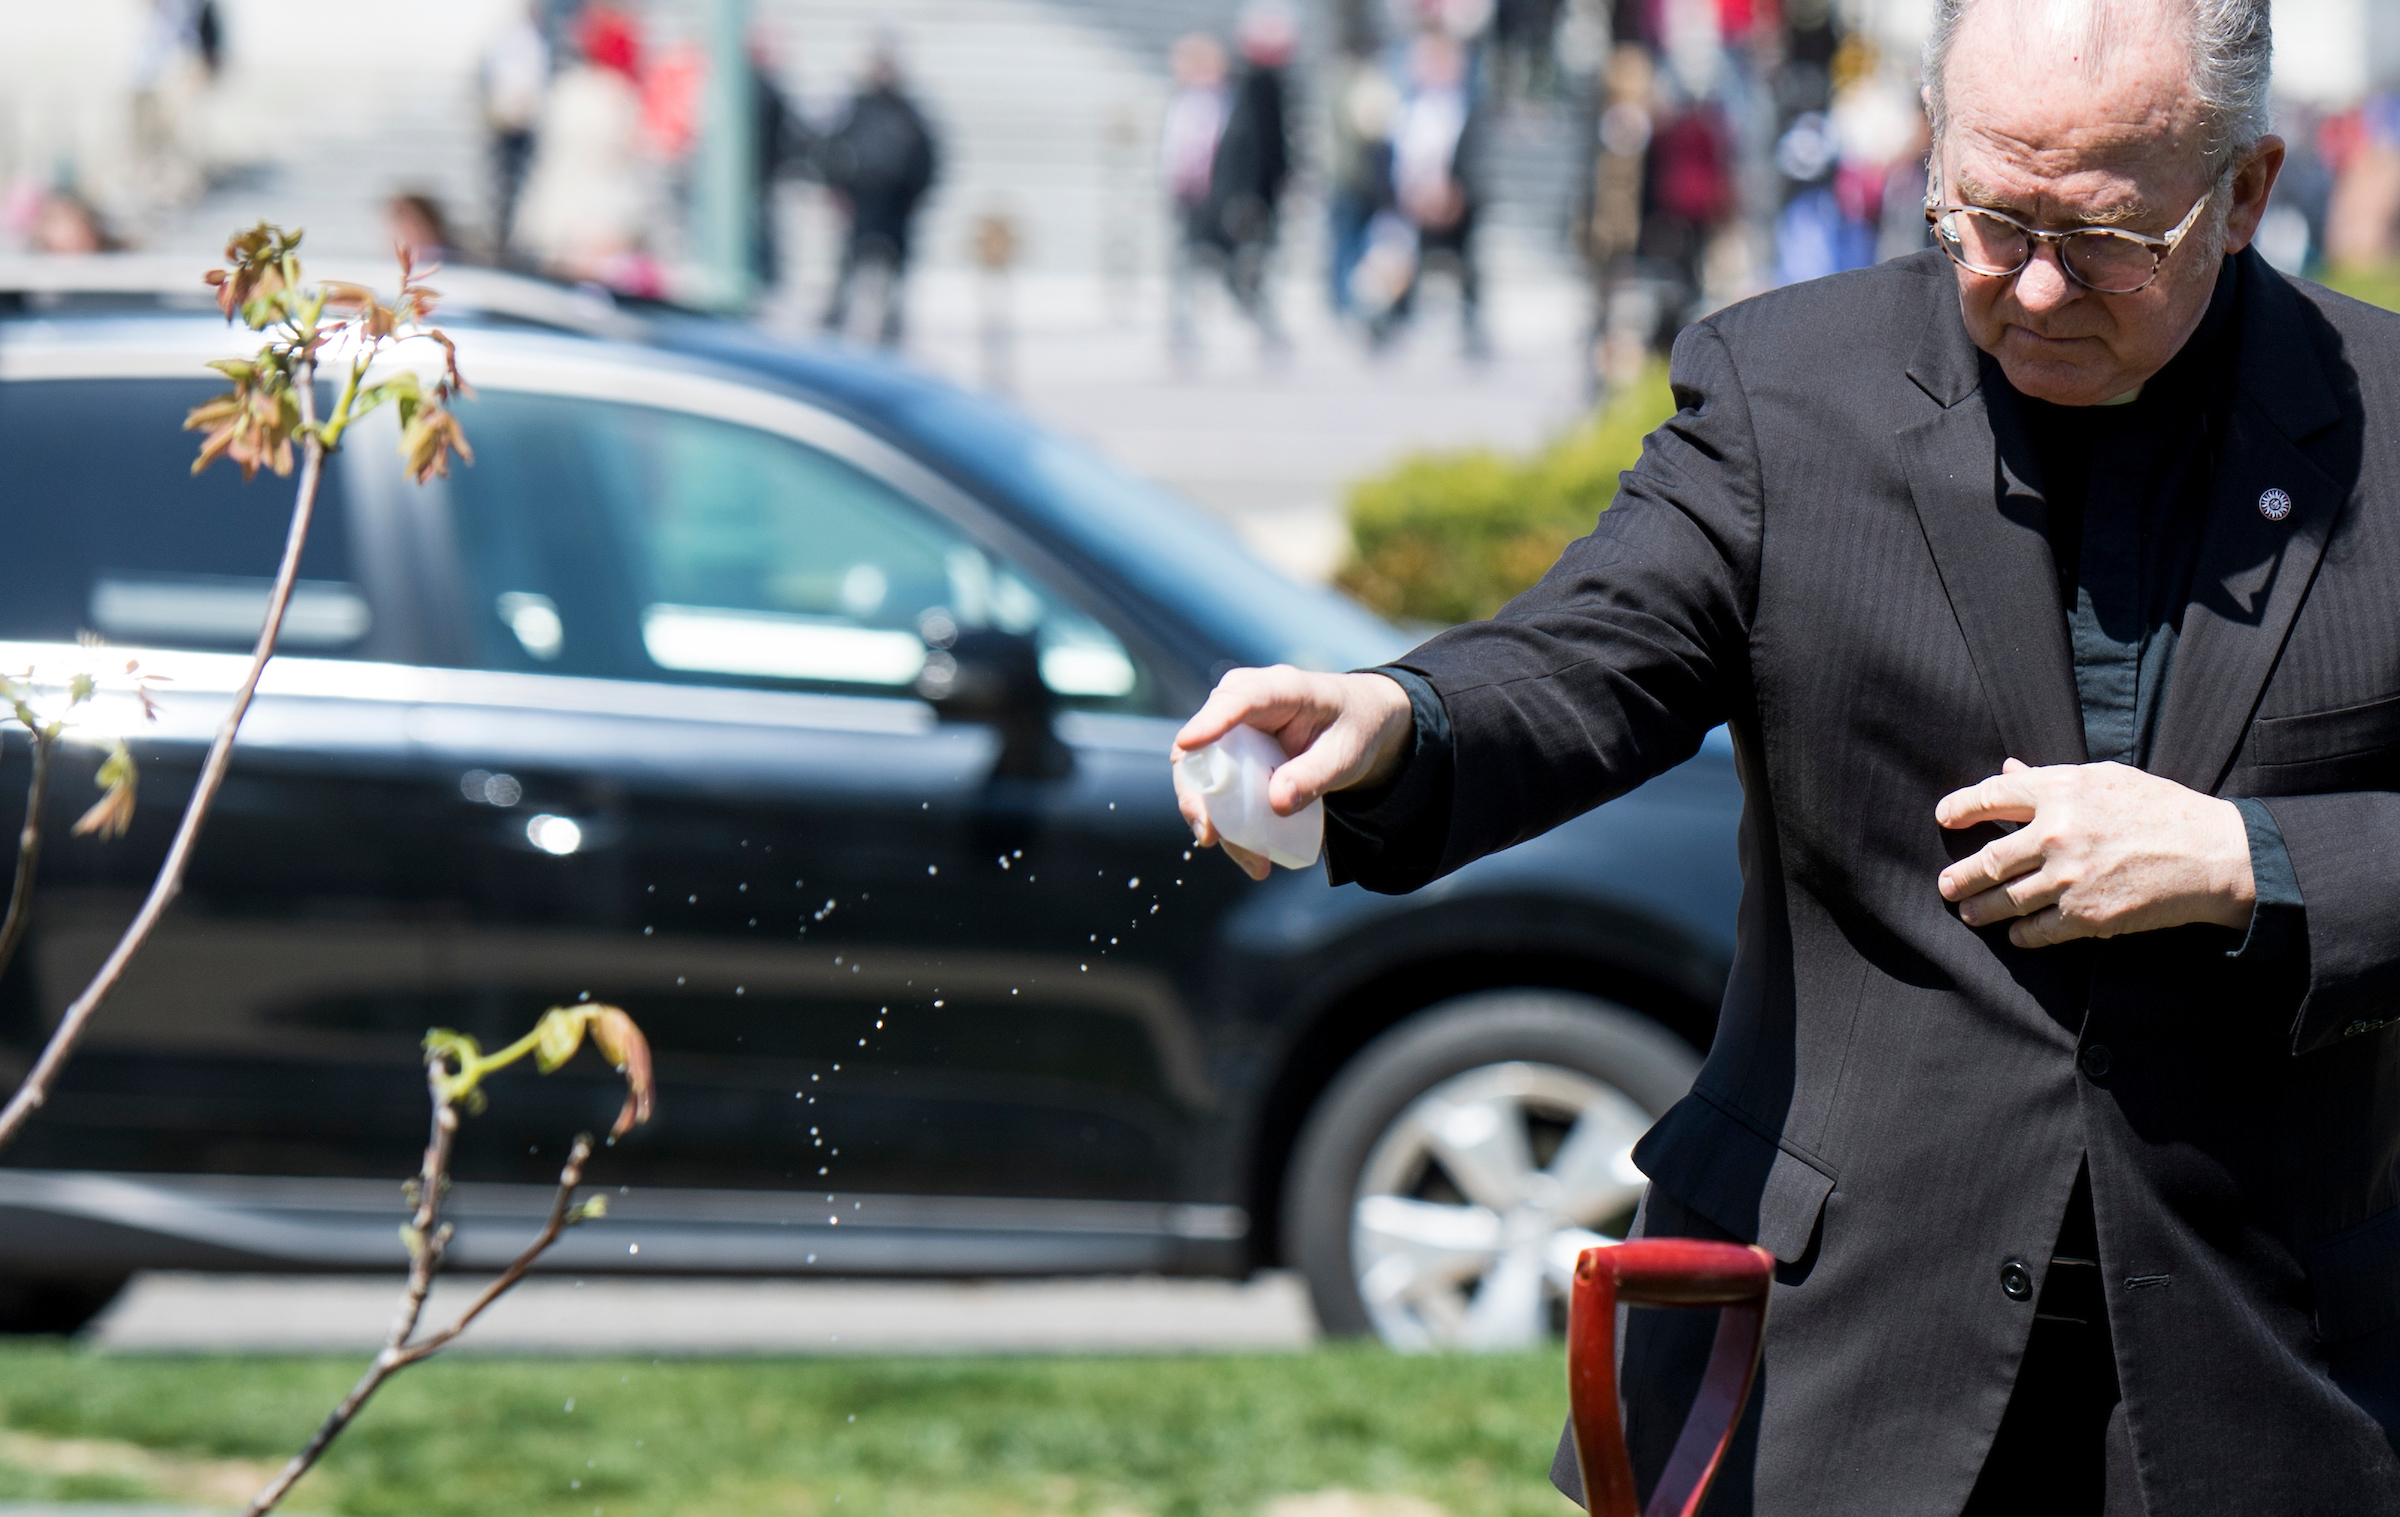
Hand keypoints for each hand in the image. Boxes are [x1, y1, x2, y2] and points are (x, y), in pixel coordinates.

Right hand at [1172, 666, 1414, 880]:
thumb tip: (1276, 803)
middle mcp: (1244, 703)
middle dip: (1197, 791)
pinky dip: (1230, 823)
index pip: (1238, 698)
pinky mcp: (1231, 755)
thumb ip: (1313, 775)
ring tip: (1252, 861)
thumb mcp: (1345, 754)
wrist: (1357, 723)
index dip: (1209, 721)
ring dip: (1214, 819)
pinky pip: (1218, 789)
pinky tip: (1253, 855)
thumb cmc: (1353, 727)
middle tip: (1209, 834)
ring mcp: (1232, 729)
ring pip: (1203, 773)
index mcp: (1279, 689)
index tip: (1187, 744)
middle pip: (1203, 742)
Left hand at [1935, 758, 2255, 947]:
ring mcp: (2068, 879)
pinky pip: (2036, 930)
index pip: (1991, 796)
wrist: (2212, 855)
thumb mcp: (2107, 779)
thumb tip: (2008, 769)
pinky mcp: (2085, 916)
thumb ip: (2050, 778)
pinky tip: (2015, 934)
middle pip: (1988, 860)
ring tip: (1969, 913)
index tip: (1945, 818)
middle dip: (1960, 877)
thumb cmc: (2161, 809)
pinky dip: (2020, 934)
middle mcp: (2056, 834)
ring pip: (2005, 901)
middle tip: (1946, 885)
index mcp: (2060, 792)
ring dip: (1980, 910)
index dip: (1961, 807)